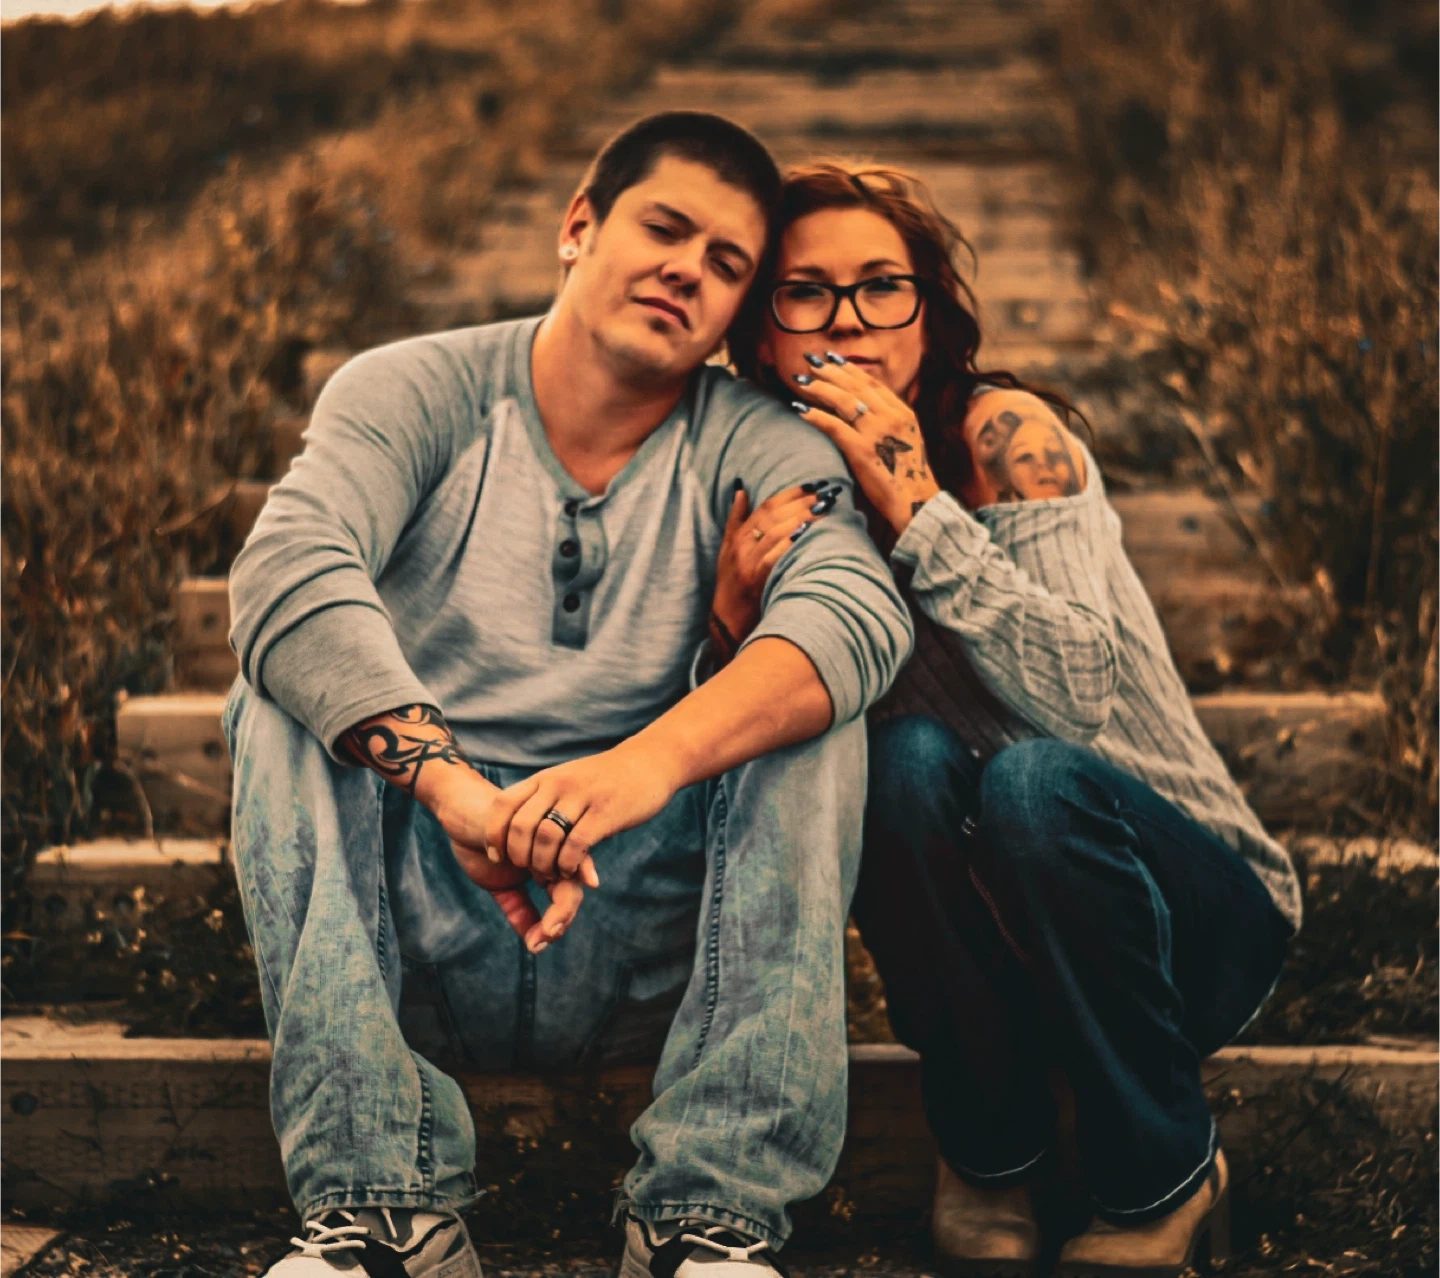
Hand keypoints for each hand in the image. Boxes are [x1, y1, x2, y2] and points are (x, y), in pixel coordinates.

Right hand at [429, 768, 597, 954]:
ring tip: (541, 922)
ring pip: (558, 865)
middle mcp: (552, 851)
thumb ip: (520, 910)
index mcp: (550, 866)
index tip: (537, 945)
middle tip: (547, 936)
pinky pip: (538, 834)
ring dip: (549, 893)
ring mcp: (540, 831)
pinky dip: (533, 854)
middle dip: (562, 914)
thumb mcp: (501, 886)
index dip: (558, 921)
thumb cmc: (484, 847)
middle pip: (571, 884)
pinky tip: (529, 871)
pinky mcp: (523, 812)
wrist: (461, 811)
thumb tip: (535, 943)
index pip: (568, 896)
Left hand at [485, 739, 683, 919]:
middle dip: (519, 856)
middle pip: (522, 826)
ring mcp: (582, 798)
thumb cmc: (606, 778)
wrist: (650, 762)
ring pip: (547, 838)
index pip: (503, 804)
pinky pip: (576, 845)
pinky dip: (568, 865)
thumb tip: (517, 828)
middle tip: (529, 871)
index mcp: (545, 778)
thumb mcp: (568, 780)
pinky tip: (571, 872)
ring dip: (544, 864)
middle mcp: (559, 785)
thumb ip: (544, 799)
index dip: (495, 834)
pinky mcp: (605, 813)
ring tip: (551, 874)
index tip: (497, 856)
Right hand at [712, 478, 841, 655]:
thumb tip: (741, 490)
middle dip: (802, 502)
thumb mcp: (727, 549)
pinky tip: (806, 534)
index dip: (790, 494)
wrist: (726, 620)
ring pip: (775, 533)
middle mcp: (741, 547)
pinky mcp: (755, 581)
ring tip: (824, 510)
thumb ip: (735, 519)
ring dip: (801, 519)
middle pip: (773, 516)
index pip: (765, 507)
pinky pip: (773, 557)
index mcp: (737, 537)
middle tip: (826, 494)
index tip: (813, 486)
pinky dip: (789, 544)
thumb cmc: (731, 583)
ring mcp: (747, 564)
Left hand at [788, 350, 940, 534]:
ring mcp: (877, 433)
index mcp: (903, 413)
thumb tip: (864, 409)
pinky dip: (815, 415)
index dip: (850, 369)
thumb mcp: (905, 442)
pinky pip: (834, 426)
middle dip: (830, 372)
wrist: (916, 503)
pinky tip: (800, 409)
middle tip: (810, 361)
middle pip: (855, 386)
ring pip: (844, 401)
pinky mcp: (863, 451)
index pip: (872, 383)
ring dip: (820, 388)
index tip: (832, 358)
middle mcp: (891, 417)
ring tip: (801, 381)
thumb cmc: (907, 479)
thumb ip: (889, 423)